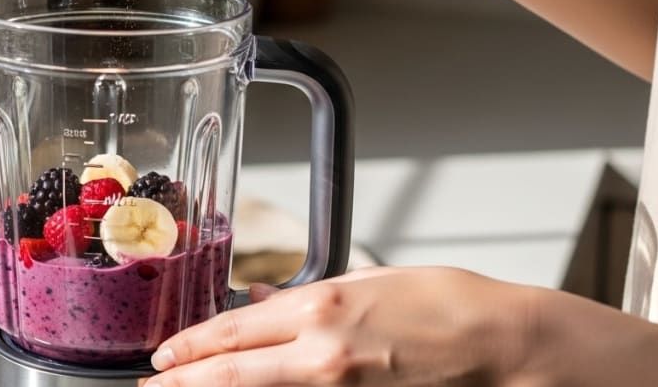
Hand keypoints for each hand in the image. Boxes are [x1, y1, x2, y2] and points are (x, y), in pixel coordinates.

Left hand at [143, 267, 534, 385]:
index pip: (233, 330)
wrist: (503, 342)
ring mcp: (340, 386)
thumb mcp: (369, 281)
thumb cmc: (447, 302)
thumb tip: (263, 302)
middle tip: (153, 386)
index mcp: (322, 306)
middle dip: (184, 381)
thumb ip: (307, 297)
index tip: (163, 354)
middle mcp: (322, 351)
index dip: (191, 346)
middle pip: (231, 372)